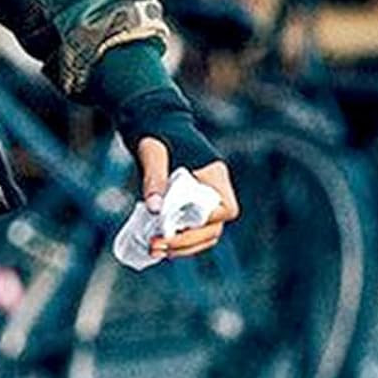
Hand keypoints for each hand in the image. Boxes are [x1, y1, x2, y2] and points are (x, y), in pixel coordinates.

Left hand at [136, 139, 240, 259]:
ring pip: (205, 236)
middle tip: (157, 245)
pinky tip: (156, 245)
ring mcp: (202, 202)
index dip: (207, 221)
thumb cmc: (156, 135)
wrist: (151, 128)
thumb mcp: (153, 154)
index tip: (178, 223)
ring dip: (182, 248)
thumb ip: (154, 179)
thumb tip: (155, 208)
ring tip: (154, 249)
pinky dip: (177, 244)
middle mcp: (214, 192)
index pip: (226, 209)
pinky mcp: (188, 209)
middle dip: (187, 242)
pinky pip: (192, 234)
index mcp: (214, 175)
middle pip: (214, 229)